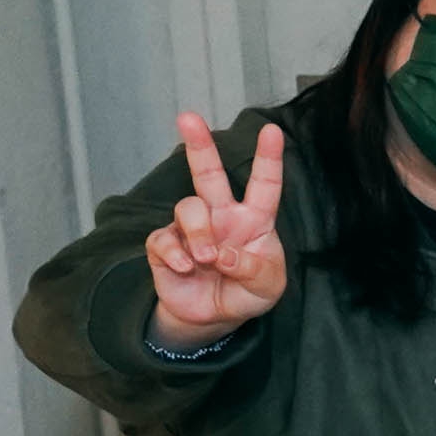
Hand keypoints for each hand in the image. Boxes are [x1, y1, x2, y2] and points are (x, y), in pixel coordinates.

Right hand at [143, 114, 290, 343]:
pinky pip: (163, 239)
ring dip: (198, 235)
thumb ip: (252, 269)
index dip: (269, 159)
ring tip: (207, 259)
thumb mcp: (267, 286)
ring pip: (188, 208)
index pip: (264, 185)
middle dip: (198, 145)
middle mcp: (221, 216)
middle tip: (187, 117)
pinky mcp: (165, 245)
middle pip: (207, 173)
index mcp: (253, 219)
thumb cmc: (248, 293)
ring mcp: (191, 228)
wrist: (214, 318)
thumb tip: (222, 254)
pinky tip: (186, 269)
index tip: (272, 131)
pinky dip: (175, 255)